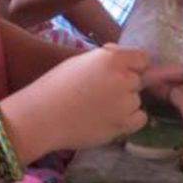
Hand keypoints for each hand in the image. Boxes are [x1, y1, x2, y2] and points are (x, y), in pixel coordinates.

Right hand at [15, 44, 149, 152]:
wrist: (42, 117)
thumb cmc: (55, 86)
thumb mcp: (81, 61)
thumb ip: (106, 59)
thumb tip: (124, 58)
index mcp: (112, 59)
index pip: (141, 58)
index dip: (132, 66)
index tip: (121, 73)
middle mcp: (123, 78)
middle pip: (137, 80)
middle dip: (125, 85)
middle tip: (102, 93)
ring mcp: (125, 103)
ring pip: (136, 101)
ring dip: (124, 104)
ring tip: (99, 109)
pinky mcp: (123, 124)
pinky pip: (139, 119)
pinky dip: (129, 120)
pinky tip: (109, 119)